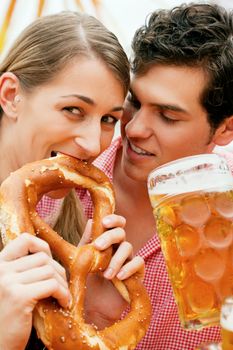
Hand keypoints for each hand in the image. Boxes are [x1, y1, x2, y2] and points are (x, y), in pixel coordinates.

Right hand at [0, 233, 70, 349]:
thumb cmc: (8, 318)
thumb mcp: (11, 288)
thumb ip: (22, 271)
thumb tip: (48, 256)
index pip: (24, 239)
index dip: (42, 246)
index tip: (50, 261)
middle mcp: (0, 270)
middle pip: (42, 257)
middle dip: (58, 271)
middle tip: (61, 286)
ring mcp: (8, 282)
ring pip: (49, 270)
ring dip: (62, 284)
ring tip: (62, 296)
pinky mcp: (19, 297)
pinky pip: (52, 285)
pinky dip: (63, 294)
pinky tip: (63, 304)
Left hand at [80, 215, 143, 279]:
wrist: (93, 308)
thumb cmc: (86, 282)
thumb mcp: (82, 260)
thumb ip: (86, 241)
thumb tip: (90, 221)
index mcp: (107, 242)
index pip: (115, 224)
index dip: (113, 219)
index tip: (104, 222)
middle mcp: (118, 248)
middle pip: (120, 232)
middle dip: (109, 237)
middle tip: (98, 246)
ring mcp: (128, 259)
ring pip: (128, 247)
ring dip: (116, 259)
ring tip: (106, 275)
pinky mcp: (137, 273)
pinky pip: (139, 262)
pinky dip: (129, 268)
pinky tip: (119, 277)